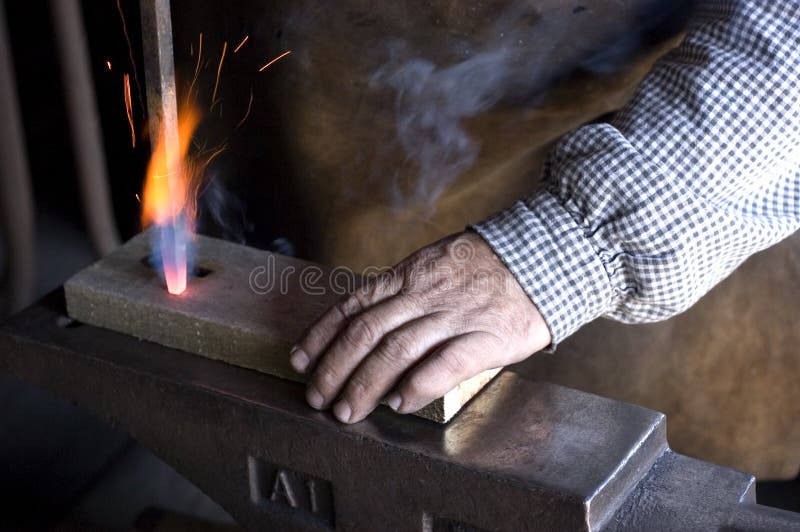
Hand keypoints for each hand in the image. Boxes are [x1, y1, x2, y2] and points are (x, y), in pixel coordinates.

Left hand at [290, 231, 550, 422]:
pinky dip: (417, 385)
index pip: (353, 305)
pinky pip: (445, 364)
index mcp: (408, 275)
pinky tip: (399, 404)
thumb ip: (402, 291)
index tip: (300, 361)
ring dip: (364, 383)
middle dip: (334, 368)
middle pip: (366, 332)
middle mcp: (423, 294)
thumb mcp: (434, 265)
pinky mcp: (486, 336)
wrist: (543, 257)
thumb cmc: (486, 268)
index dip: (322, 335)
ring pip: (396, 350)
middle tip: (317, 398)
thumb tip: (365, 325)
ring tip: (346, 411)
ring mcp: (454, 314)